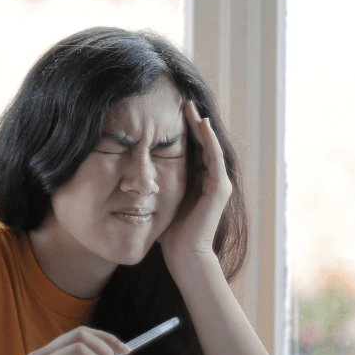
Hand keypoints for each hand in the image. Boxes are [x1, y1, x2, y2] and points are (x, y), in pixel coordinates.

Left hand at [158, 101, 231, 265]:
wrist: (184, 254)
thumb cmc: (170, 232)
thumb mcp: (161, 199)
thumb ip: (156, 183)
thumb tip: (134, 171)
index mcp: (198, 180)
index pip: (191, 148)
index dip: (182, 130)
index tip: (169, 111)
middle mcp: (211, 179)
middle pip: (202, 143)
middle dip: (192, 122)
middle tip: (182, 100)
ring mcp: (218, 182)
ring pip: (210, 145)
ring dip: (201, 125)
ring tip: (191, 106)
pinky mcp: (220, 188)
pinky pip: (214, 157)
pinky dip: (208, 139)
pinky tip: (201, 123)